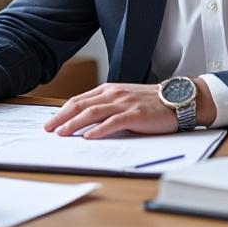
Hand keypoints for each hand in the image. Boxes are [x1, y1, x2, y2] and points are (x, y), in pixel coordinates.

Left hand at [42, 81, 215, 138]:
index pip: (79, 100)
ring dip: (74, 124)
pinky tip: (89, 137)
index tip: (50, 122)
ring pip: (92, 113)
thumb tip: (86, 121)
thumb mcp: (125, 99)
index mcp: (109, 90)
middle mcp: (114, 94)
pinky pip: (113, 122)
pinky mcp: (135, 115)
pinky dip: (99, 130)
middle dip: (61, 118)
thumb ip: (107, 106)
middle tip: (49, 130)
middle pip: (80, 105)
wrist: (178, 99)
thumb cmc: (152, 102)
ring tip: (62, 133)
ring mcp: (124, 103)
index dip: (62, 111)